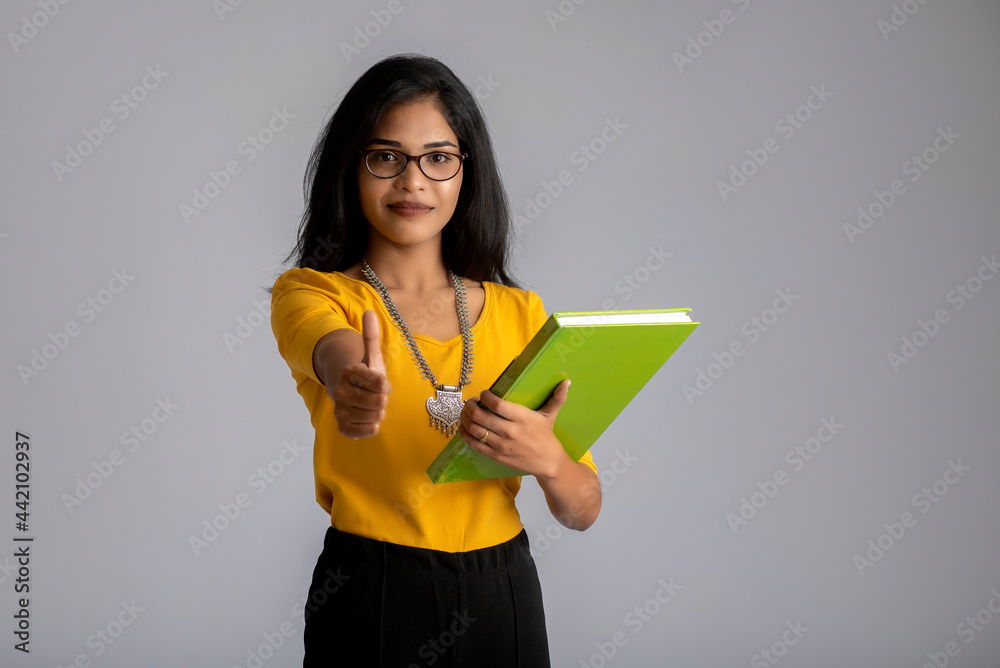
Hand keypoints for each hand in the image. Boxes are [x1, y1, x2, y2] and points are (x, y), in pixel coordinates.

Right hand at [330, 310, 390, 438]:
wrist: (351, 393)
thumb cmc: (367, 375)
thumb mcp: (372, 355)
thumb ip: (371, 336)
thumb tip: (369, 312)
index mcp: (349, 371)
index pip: (380, 382)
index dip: (384, 383)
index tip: (377, 380)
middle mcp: (340, 391)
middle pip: (380, 401)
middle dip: (383, 399)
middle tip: (375, 395)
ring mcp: (340, 410)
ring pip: (376, 416)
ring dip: (378, 412)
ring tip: (371, 406)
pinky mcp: (342, 426)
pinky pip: (367, 431)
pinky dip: (371, 427)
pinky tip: (367, 419)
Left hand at [458, 379, 571, 479]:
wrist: (548, 463)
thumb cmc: (546, 436)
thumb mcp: (550, 415)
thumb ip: (557, 397)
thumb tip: (566, 381)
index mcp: (522, 418)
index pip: (497, 405)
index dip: (486, 397)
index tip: (484, 394)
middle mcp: (510, 431)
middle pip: (481, 416)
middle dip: (470, 406)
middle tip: (471, 402)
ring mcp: (501, 445)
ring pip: (474, 429)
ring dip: (465, 418)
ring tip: (466, 411)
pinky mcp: (495, 455)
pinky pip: (474, 443)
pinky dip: (465, 434)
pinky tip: (464, 426)